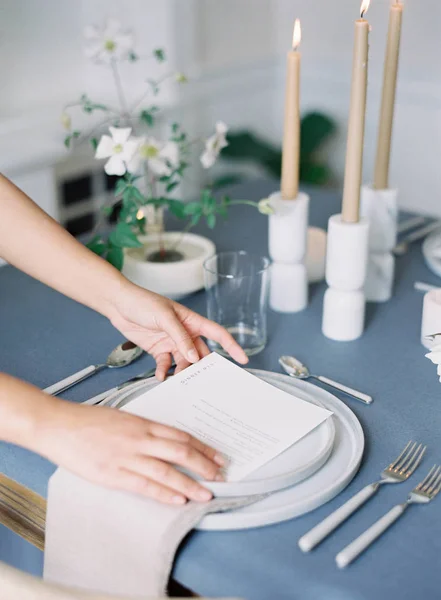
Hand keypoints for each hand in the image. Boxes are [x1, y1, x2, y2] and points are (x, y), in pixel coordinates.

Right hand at [37, 398, 224, 504]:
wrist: (59, 426)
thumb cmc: (88, 421)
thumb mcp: (122, 418)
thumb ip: (143, 429)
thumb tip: (163, 440)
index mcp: (142, 423)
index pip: (180, 435)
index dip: (202, 447)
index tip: (217, 456)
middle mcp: (140, 439)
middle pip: (181, 451)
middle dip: (204, 465)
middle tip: (220, 475)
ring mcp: (127, 457)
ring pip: (167, 471)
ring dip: (190, 483)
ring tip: (206, 493)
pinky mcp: (113, 474)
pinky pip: (145, 485)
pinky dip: (164, 493)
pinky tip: (178, 499)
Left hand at [108, 281, 247, 379]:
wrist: (119, 304)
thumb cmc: (143, 302)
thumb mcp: (165, 317)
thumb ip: (180, 337)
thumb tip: (193, 357)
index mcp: (192, 321)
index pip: (217, 333)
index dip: (231, 346)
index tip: (242, 359)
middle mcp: (185, 333)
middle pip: (201, 353)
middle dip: (203, 366)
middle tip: (205, 380)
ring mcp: (172, 343)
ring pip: (184, 362)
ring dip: (182, 372)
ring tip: (178, 380)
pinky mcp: (159, 350)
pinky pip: (166, 365)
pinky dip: (165, 372)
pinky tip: (161, 376)